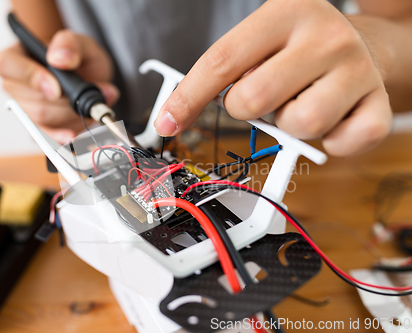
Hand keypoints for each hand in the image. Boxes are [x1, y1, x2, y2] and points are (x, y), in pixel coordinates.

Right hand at [0, 30, 118, 142]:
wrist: (87, 76)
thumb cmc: (77, 58)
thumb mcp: (81, 43)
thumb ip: (70, 44)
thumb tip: (60, 58)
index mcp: (15, 57)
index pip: (6, 66)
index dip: (31, 78)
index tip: (57, 88)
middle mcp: (14, 85)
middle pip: (32, 101)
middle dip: (66, 101)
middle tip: (89, 92)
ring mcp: (24, 109)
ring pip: (44, 120)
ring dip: (72, 115)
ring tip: (90, 103)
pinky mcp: (37, 128)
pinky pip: (47, 138)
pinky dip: (65, 134)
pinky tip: (75, 132)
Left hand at [154, 0, 391, 155]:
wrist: (366, 43)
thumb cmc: (300, 47)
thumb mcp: (260, 40)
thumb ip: (223, 71)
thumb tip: (176, 114)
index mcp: (285, 13)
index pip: (222, 61)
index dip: (188, 97)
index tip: (167, 123)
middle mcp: (324, 36)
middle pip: (254, 99)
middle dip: (245, 109)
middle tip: (261, 96)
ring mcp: (357, 69)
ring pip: (298, 124)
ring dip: (289, 125)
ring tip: (299, 103)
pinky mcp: (378, 103)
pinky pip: (340, 144)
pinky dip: (327, 142)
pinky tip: (330, 119)